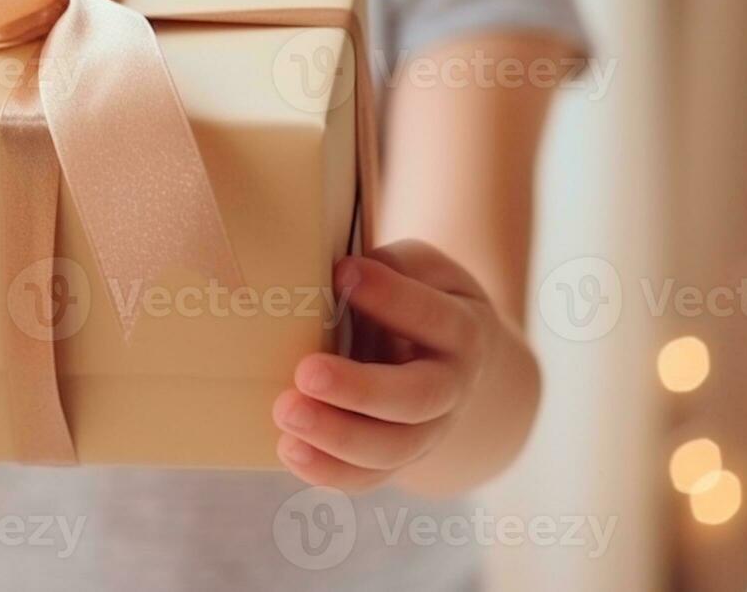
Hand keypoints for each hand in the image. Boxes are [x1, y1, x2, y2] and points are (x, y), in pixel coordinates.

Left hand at [272, 240, 494, 489]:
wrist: (454, 359)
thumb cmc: (422, 296)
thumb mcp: (421, 268)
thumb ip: (390, 269)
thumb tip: (338, 275)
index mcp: (461, 331)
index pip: (433, 317)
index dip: (391, 297)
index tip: (343, 272)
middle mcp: (451, 389)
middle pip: (415, 400)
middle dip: (359, 390)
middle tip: (307, 372)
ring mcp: (427, 432)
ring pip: (391, 450)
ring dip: (336, 437)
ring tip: (285, 412)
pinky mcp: (396, 458)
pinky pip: (367, 478)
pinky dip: (327, 471)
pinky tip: (288, 448)